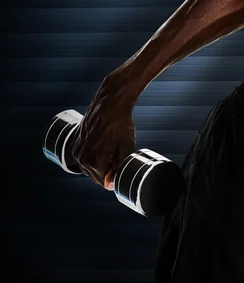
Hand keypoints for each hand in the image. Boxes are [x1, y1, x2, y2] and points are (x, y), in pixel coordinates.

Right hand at [70, 74, 137, 190]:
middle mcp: (80, 158)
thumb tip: (110, 184)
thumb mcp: (126, 147)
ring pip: (90, 167)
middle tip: (118, 151)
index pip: (104, 182)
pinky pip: (84, 157)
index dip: (116, 174)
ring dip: (100, 162)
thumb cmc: (121, 123)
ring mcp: (76, 149)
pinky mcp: (74, 142)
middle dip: (108, 169)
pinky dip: (93, 154)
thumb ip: (119, 168)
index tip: (122, 161)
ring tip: (111, 146)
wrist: (111, 102)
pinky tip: (103, 143)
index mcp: (93, 161)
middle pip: (96, 176)